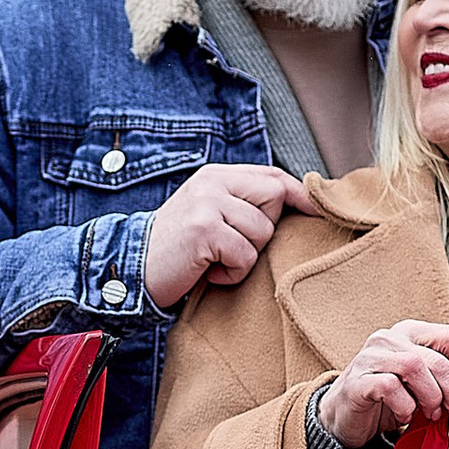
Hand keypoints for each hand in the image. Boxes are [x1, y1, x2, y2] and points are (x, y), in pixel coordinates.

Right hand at [140, 163, 299, 309]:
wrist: (131, 269)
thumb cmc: (178, 250)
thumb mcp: (209, 215)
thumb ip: (243, 203)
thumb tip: (296, 202)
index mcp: (216, 175)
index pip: (272, 176)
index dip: (299, 194)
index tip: (317, 211)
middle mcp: (212, 182)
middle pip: (274, 197)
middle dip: (262, 230)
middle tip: (228, 246)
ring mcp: (207, 204)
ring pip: (262, 232)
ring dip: (244, 257)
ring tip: (213, 261)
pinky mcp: (204, 230)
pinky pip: (244, 256)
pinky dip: (230, 273)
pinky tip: (206, 272)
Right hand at [316, 321, 448, 448]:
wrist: (345, 419)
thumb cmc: (387, 401)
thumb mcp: (423, 388)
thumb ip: (446, 386)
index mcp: (411, 333)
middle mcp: (390, 338)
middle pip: (438, 360)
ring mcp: (370, 356)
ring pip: (415, 367)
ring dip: (430, 398)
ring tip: (427, 415)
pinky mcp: (357, 379)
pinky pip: (390, 387)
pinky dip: (404, 407)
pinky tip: (402, 417)